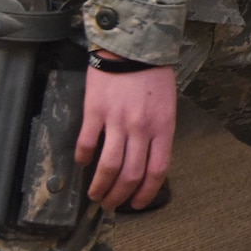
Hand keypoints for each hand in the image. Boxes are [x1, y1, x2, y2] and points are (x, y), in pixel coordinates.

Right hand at [77, 61, 175, 211]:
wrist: (132, 46)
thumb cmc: (153, 75)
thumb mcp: (167, 106)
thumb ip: (159, 133)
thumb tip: (147, 163)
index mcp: (163, 126)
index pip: (158, 171)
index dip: (147, 193)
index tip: (138, 205)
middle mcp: (142, 128)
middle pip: (131, 174)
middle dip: (120, 196)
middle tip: (111, 204)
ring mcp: (117, 120)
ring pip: (108, 166)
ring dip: (100, 186)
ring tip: (95, 194)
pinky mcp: (95, 111)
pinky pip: (87, 143)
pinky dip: (83, 158)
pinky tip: (82, 162)